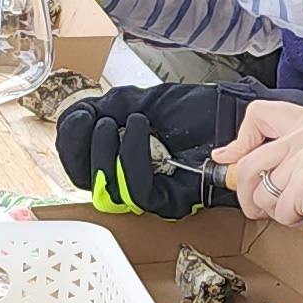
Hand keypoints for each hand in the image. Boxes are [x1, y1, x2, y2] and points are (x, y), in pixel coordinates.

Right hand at [54, 79, 253, 217]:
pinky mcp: (171, 201)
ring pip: (110, 191)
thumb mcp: (141, 101)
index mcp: (117, 157)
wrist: (232, 112)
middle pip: (89, 182)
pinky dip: (133, 157)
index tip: (80, 118)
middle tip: (102, 120)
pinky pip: (139, 191)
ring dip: (107, 153)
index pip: (78, 166)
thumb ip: (105, 109)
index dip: (71, 144)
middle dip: (87, 149)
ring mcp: (150, 193)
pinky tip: (140, 127)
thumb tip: (78, 117)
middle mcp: (129, 180)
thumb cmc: (194, 110)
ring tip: (119, 122)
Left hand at [211, 100, 302, 228]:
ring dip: (277, 209)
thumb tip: (228, 157)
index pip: (259, 113)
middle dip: (248, 193)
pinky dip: (292, 219)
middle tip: (261, 205)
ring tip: (301, 204)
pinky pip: (279, 210)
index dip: (240, 140)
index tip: (230, 158)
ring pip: (263, 191)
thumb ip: (281, 148)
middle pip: (250, 163)